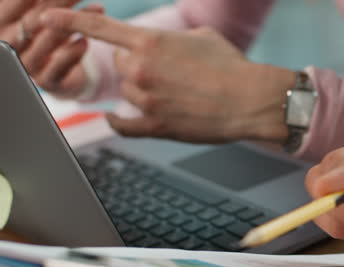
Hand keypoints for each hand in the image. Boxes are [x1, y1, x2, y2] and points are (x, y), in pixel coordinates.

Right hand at [0, 1, 101, 97]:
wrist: (52, 70)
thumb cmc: (43, 28)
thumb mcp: (36, 7)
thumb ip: (40, 0)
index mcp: (1, 20)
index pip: (16, 2)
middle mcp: (9, 41)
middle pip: (36, 18)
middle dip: (62, 0)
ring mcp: (27, 62)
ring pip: (48, 41)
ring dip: (76, 22)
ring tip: (98, 7)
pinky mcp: (46, 81)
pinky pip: (58, 67)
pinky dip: (73, 53)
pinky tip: (86, 40)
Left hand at [40, 8, 292, 142]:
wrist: (252, 100)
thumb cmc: (232, 67)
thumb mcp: (200, 36)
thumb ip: (170, 38)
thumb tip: (159, 45)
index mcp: (150, 43)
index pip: (99, 28)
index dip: (69, 21)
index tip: (45, 18)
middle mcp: (141, 71)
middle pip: (120, 66)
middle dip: (138, 66)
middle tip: (170, 71)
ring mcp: (147, 101)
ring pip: (128, 93)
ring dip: (144, 92)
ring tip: (179, 93)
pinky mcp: (157, 126)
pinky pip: (125, 124)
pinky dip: (119, 121)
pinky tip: (115, 118)